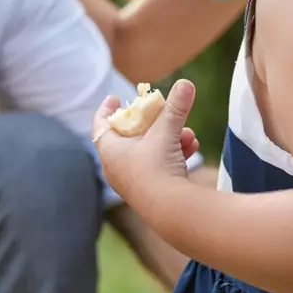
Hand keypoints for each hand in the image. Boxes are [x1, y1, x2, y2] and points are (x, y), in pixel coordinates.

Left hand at [92, 80, 198, 203]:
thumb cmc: (158, 167)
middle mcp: (116, 167)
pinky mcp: (148, 192)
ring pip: (149, 151)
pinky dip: (173, 155)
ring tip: (188, 134)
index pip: (100, 125)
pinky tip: (192, 148)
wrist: (170, 210)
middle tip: (158, 113)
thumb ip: (175, 107)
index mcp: (110, 151)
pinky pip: (158, 166)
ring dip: (169, 139)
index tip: (114, 98)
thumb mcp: (166, 131)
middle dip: (150, 123)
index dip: (106, 109)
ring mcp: (131, 182)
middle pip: (127, 137)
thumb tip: (185, 83)